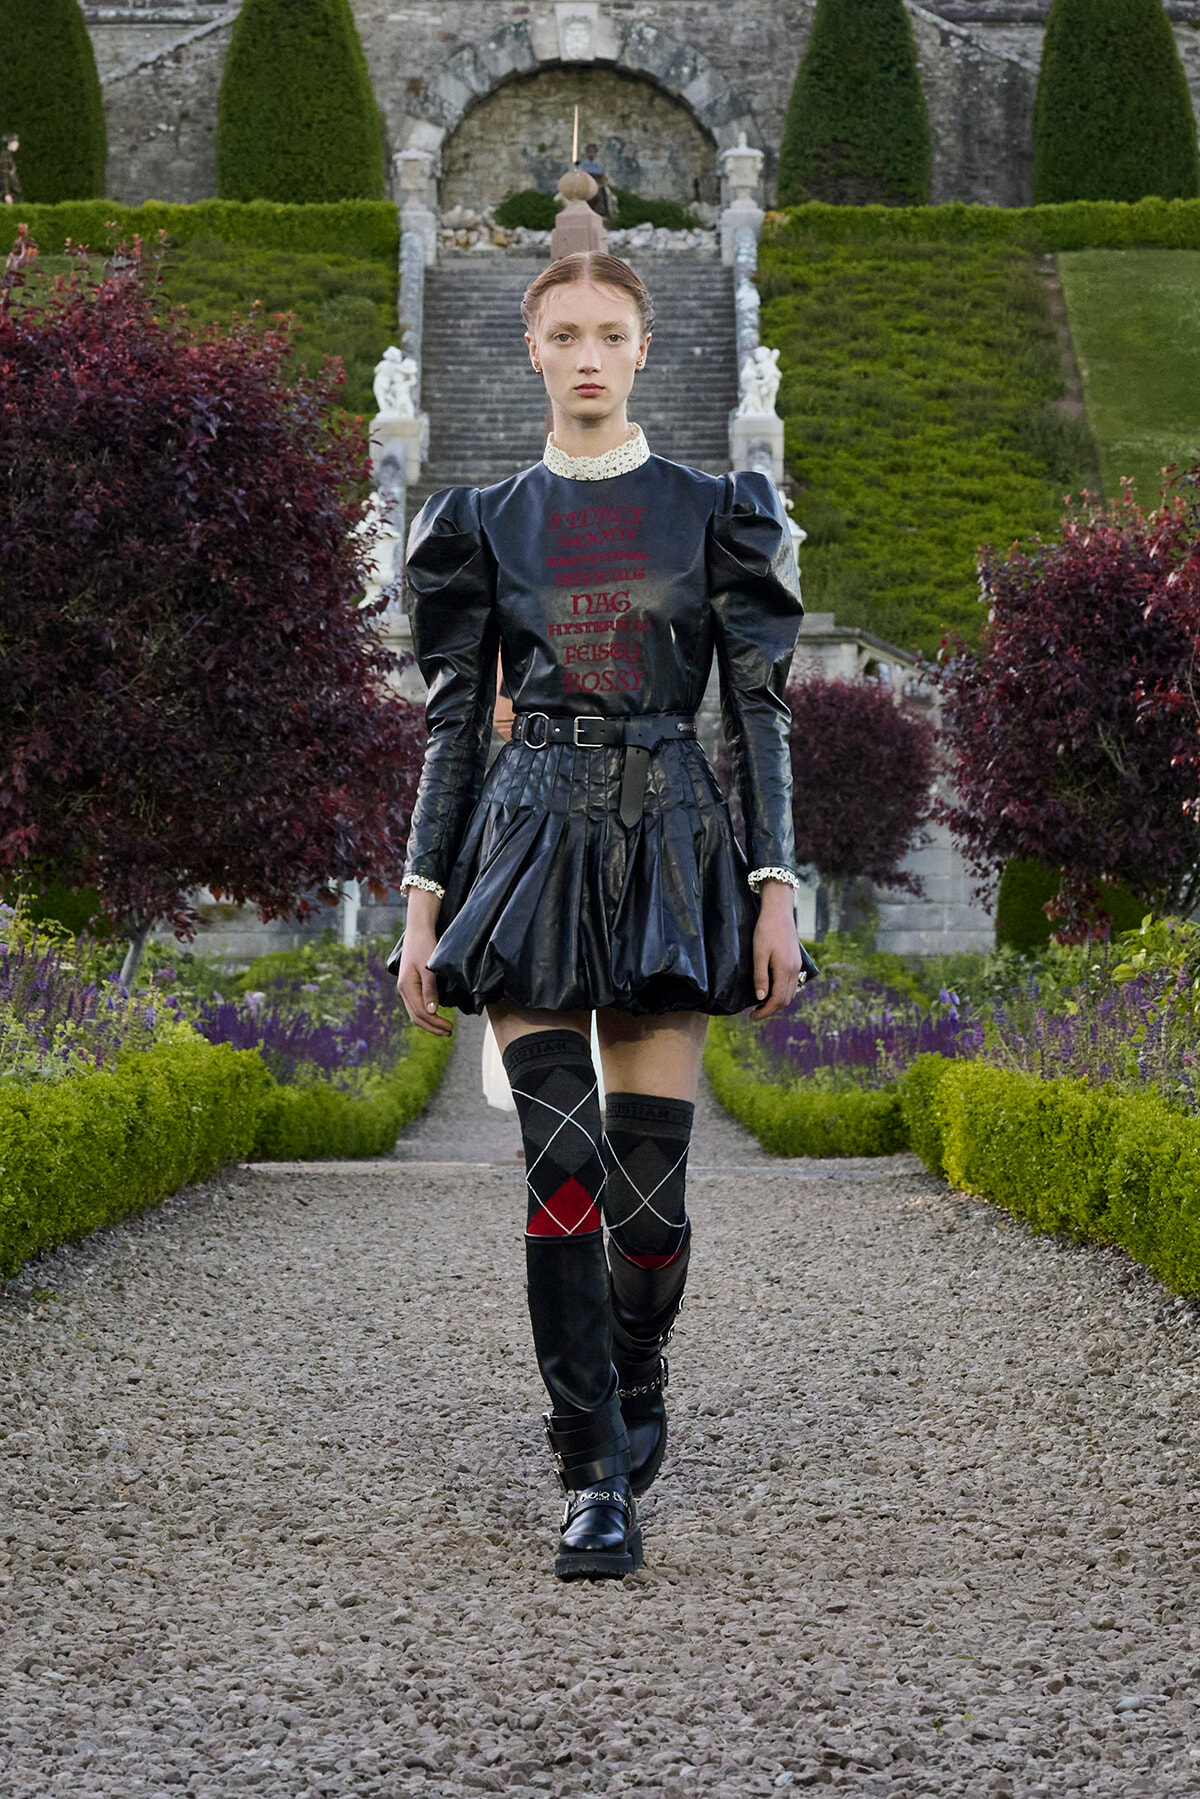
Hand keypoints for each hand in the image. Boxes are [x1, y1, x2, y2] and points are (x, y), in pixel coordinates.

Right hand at [396, 888, 453, 1036]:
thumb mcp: (428, 968)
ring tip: (444, 1027)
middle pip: (416, 1017)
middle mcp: (404, 990)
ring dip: (429, 1022)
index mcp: (407, 987)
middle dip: (432, 1027)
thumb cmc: (425, 946)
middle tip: (449, 1032)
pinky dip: (426, 1014)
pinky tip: (437, 1015)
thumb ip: (430, 989)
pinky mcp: (411, 985)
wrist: (418, 931)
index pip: (421, 1013)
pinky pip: (416, 1005)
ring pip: (415, 1012)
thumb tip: (432, 1011)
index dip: (436, 1023)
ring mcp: (406, 988)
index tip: (450, 1027)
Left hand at [749, 880, 804, 1021]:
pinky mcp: (796, 962)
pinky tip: (771, 990)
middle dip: (771, 1009)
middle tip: (755, 1012)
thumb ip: (760, 977)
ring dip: (777, 1002)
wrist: (779, 912)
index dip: (765, 1012)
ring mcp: (797, 967)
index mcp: (785, 970)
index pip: (778, 1000)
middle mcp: (794, 971)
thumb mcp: (758, 954)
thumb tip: (760, 998)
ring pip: (791, 993)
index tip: (752, 1016)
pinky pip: (792, 984)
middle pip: (786, 1000)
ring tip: (761, 1003)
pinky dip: (783, 992)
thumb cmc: (766, 931)